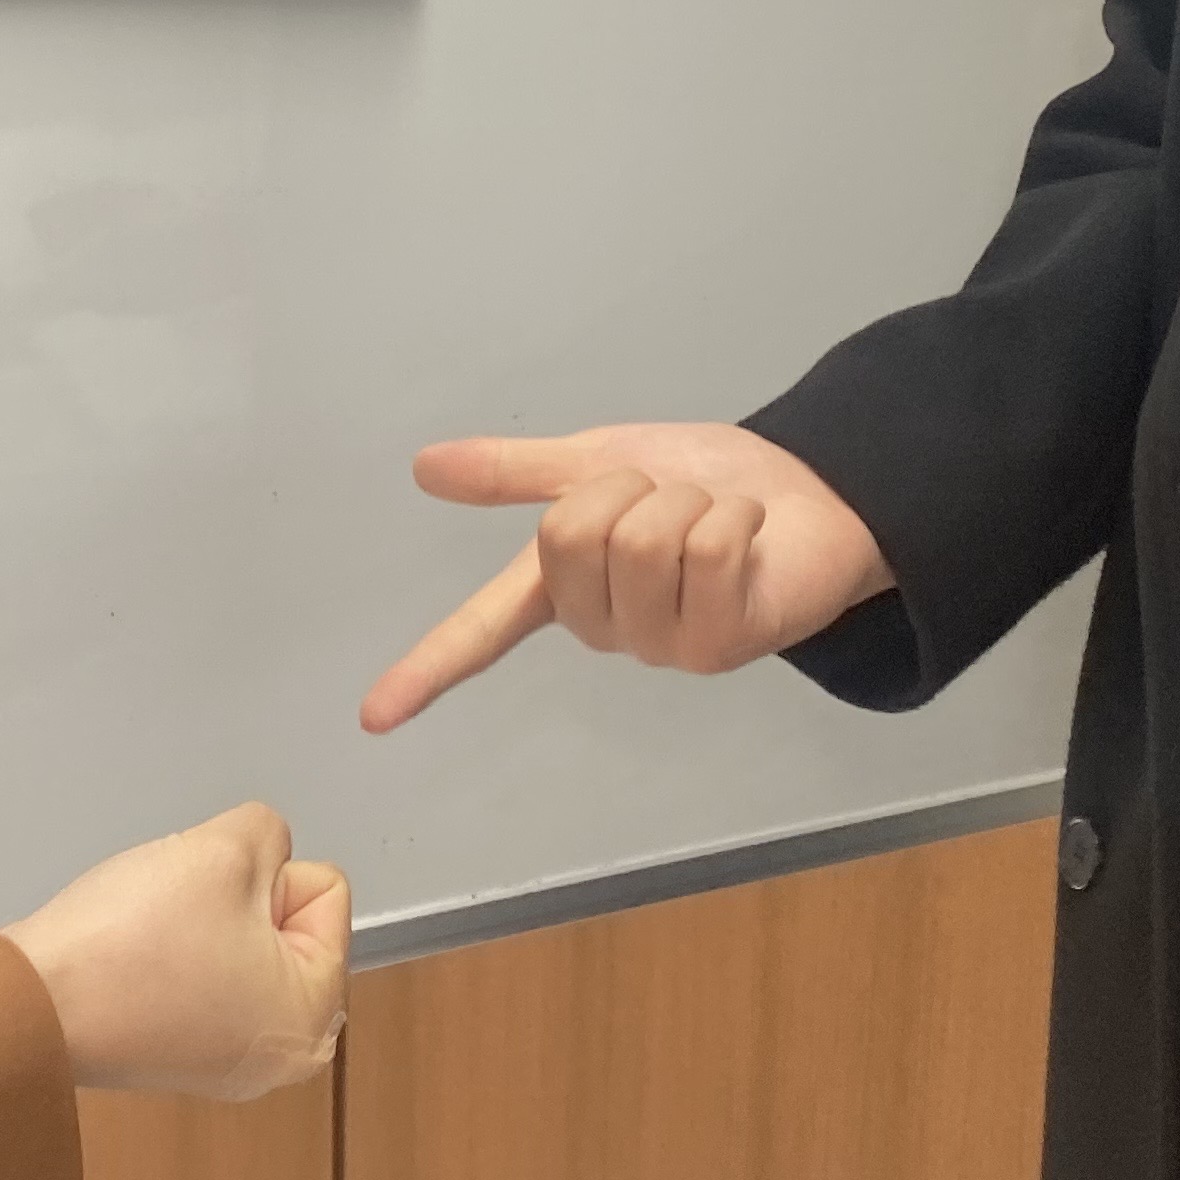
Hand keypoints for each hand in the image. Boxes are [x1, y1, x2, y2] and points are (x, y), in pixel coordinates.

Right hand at [0, 803, 350, 1100]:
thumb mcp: (226, 848)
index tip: (210, 899)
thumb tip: (264, 856)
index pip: (325, 889)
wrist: (32, 1003)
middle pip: (287, 922)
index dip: (267, 874)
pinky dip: (173, 956)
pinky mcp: (175, 1059)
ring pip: (239, 943)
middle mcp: (282, 1058)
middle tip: (183, 916)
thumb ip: (271, 832)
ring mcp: (226, 1066)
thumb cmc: (137, 935)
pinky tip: (137, 961)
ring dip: (203, 923)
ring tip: (155, 937)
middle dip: (239, 901)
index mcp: (312, 1016)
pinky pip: (200, 977)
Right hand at [359, 423, 894, 733]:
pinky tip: (750, 536)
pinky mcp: (721, 646)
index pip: (482, 632)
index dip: (426, 669)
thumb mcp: (599, 462)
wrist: (807, 490)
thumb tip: (424, 466)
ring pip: (641, 541)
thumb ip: (516, 472)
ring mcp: (661, 645)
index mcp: (563, 589)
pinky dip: (733, 518)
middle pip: (569, 535)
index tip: (371, 718)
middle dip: (624, 487)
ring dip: (684, 500)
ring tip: (711, 516)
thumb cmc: (701, 483)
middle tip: (665, 497)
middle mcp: (604, 629)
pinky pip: (705, 551)